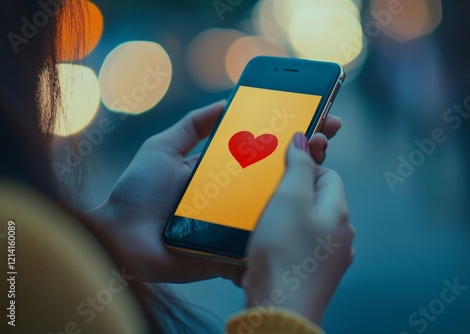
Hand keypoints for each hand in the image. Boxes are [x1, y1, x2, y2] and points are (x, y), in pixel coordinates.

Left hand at [89, 101, 341, 282]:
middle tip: (326, 136)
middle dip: (306, 154)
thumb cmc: (137, 193)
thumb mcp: (162, 149)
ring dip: (303, 189)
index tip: (313, 115)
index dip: (287, 133)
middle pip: (276, 174)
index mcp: (222, 171)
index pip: (262, 148)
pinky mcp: (234, 249)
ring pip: (277, 206)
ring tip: (323, 166)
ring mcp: (237, 221)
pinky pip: (264, 242)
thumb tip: (224, 102)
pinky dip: (285, 232)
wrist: (122, 240)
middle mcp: (235, 194)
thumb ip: (191, 126)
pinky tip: (308, 213)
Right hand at [243, 133, 354, 323]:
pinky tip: (270, 249)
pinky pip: (301, 247)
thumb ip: (299, 165)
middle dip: (293, 194)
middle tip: (268, 200)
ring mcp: (331, 258)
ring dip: (288, 219)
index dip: (303, 167)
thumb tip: (305, 138)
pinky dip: (287, 243)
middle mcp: (342, 234)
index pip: (327, 174)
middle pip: (317, 199)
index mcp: (338, 211)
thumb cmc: (283, 252)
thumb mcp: (289, 197)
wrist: (279, 310)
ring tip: (265, 226)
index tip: (280, 172)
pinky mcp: (316, 276)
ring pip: (308, 224)